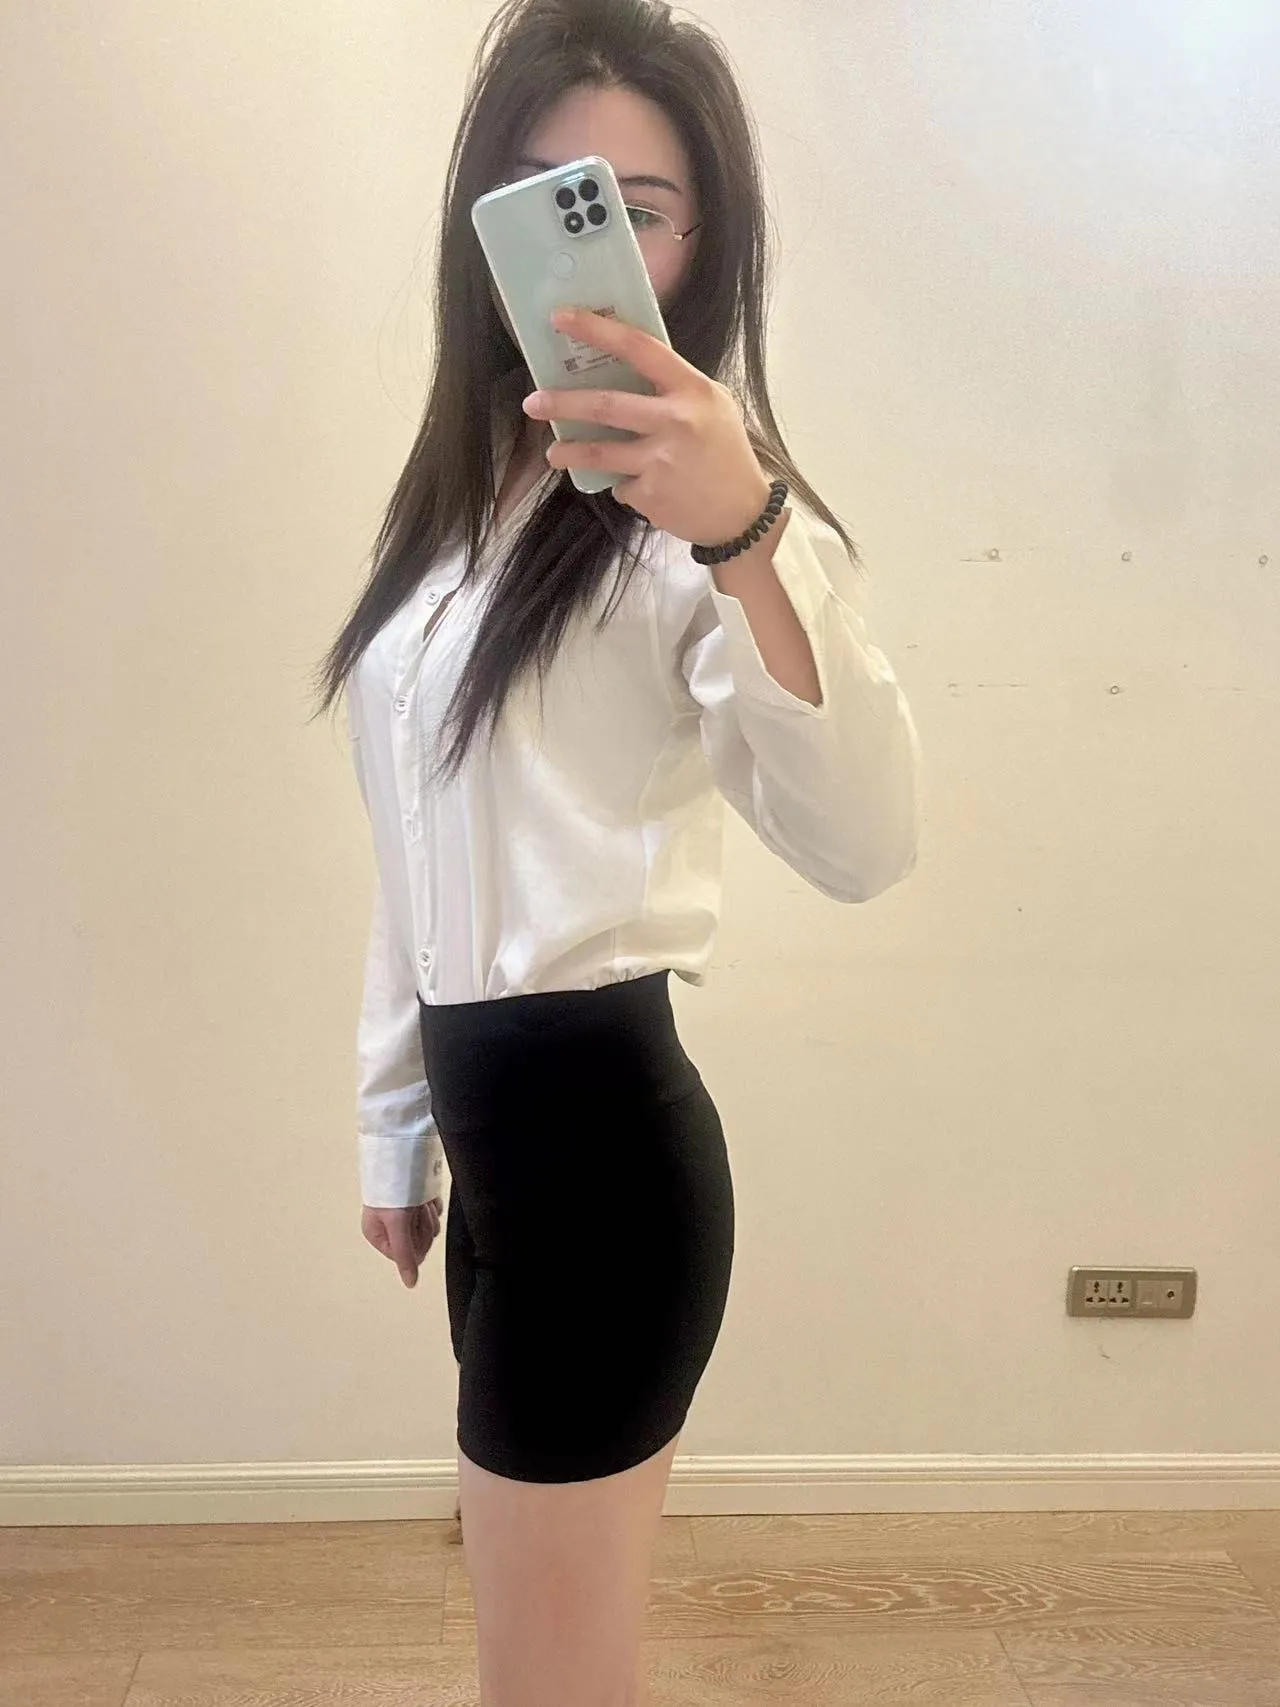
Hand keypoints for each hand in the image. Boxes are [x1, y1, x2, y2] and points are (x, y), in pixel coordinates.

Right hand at [361, 1197, 442, 1288]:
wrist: (402, 1155)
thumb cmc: (392, 1188)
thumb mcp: (397, 1224)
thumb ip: (404, 1256)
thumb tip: (410, 1283)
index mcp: (378, 1235)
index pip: (404, 1256)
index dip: (413, 1244)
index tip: (411, 1227)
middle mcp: (391, 1228)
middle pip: (419, 1243)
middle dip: (421, 1226)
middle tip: (414, 1209)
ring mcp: (406, 1215)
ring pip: (430, 1229)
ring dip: (428, 1214)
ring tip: (418, 1199)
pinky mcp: (419, 1202)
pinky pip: (435, 1213)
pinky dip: (433, 1205)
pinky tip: (425, 1194)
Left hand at [523, 306, 773, 546]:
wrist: (743, 514)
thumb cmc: (725, 453)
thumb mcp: (713, 406)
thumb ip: (673, 388)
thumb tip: (619, 369)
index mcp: (692, 390)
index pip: (639, 349)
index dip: (596, 330)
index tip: (561, 318)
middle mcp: (676, 421)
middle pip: (605, 405)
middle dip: (562, 403)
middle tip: (532, 402)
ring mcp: (661, 461)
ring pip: (599, 453)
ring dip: (568, 452)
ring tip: (553, 453)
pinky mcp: (651, 495)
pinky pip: (621, 485)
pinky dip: (624, 485)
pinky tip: (644, 488)